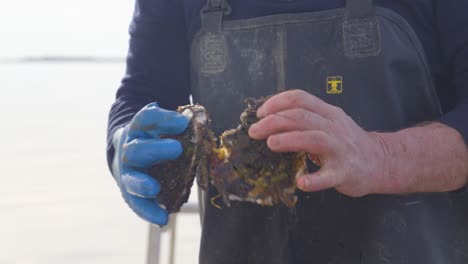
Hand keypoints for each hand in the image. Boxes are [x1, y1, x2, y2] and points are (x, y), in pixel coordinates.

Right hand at [112, 103, 188, 224]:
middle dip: (155, 149)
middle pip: (136, 149)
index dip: (163, 119)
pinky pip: (137, 204)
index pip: (146, 120)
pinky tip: (162, 219)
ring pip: (131, 178)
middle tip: (177, 148)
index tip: (183, 122)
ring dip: (143, 184)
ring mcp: (127, 173)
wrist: (128, 153)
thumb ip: (179, 129)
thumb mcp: (162, 128)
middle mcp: (129, 150)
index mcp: (138, 130)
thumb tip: (200, 125)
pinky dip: (149, 212)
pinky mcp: (130, 193)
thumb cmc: (154, 139)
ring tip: (155, 189)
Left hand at [248, 90, 391, 196]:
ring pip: (313, 139)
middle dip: (273, 122)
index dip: (277, 102)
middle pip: (301, 117)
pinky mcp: (345, 172)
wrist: (381, 161)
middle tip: (254, 131)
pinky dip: (314, 180)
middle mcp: (334, 127)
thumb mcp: (329, 123)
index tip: (260, 113)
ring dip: (289, 140)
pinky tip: (300, 182)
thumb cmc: (346, 142)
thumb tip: (269, 119)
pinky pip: (328, 176)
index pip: (300, 98)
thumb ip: (306, 119)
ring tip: (270, 144)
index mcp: (328, 113)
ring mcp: (340, 149)